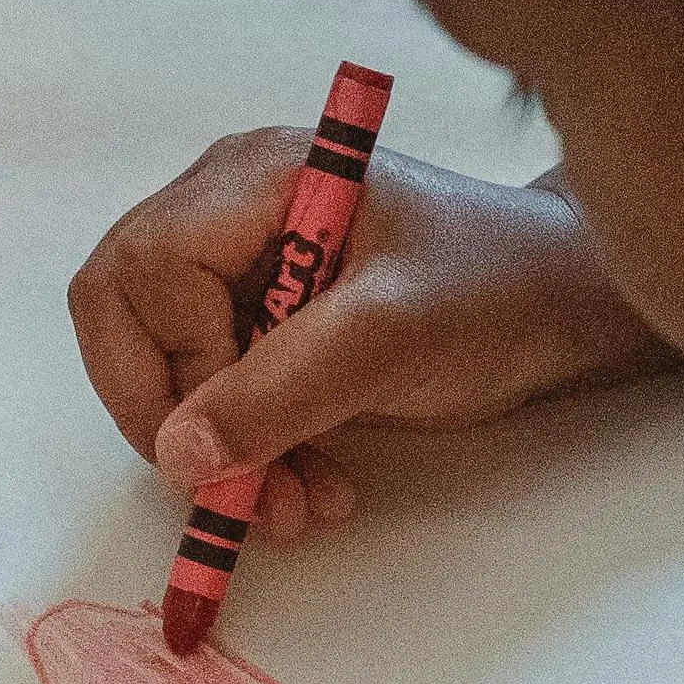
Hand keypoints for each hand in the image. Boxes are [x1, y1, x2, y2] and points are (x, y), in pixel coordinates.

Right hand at [67, 145, 667, 544]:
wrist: (559, 308)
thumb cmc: (495, 290)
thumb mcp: (395, 337)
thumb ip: (286, 389)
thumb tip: (180, 453)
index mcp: (256, 178)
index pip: (144, 274)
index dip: (173, 369)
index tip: (234, 442)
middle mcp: (228, 208)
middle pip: (124, 317)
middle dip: (176, 419)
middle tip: (238, 493)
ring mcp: (239, 262)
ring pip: (160, 366)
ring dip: (216, 451)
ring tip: (297, 506)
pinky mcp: (257, 317)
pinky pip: (207, 390)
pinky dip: (245, 449)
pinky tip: (307, 484)